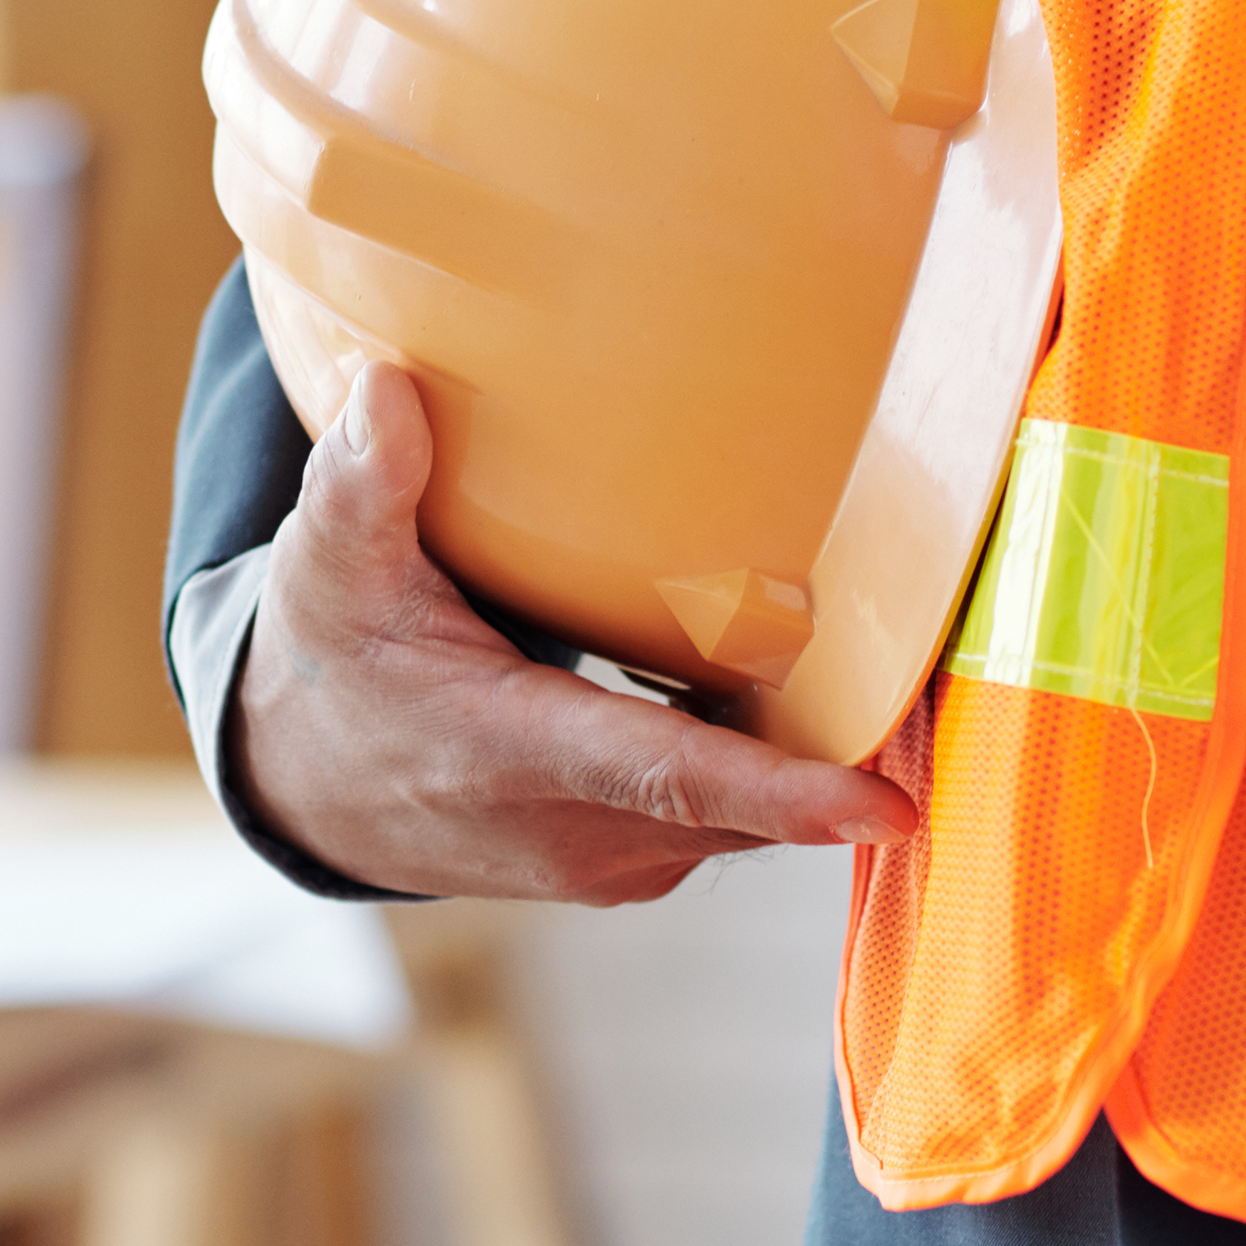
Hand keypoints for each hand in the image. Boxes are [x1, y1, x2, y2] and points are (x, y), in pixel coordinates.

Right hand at [238, 362, 920, 902]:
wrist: (306, 791)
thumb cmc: (328, 664)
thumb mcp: (327, 567)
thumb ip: (364, 482)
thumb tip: (391, 386)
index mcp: (513, 754)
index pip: (667, 779)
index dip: (784, 794)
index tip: (890, 807)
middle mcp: (576, 829)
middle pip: (744, 792)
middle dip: (844, 747)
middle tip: (938, 655)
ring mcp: (610, 858)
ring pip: (744, 808)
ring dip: (805, 746)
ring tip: (866, 644)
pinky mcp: (631, 859)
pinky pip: (724, 811)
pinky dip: (760, 755)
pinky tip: (776, 671)